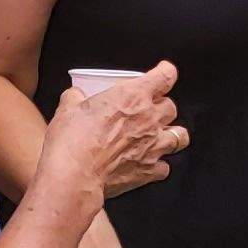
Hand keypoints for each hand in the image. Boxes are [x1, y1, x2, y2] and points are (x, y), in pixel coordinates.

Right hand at [31, 64, 185, 202]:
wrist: (74, 175)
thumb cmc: (72, 140)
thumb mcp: (67, 108)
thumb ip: (75, 97)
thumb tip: (75, 95)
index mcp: (133, 96)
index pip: (165, 76)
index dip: (166, 72)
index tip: (163, 72)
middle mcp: (149, 119)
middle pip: (171, 107)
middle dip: (162, 107)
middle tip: (148, 110)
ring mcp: (153, 146)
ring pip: (180, 136)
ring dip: (171, 135)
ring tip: (160, 137)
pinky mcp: (149, 171)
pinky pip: (164, 168)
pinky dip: (158, 166)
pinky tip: (147, 164)